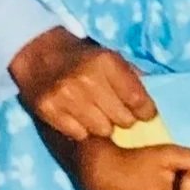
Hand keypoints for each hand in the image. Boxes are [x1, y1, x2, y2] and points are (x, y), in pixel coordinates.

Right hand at [10, 28, 154, 140]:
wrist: (39, 54)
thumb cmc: (83, 57)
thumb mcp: (110, 57)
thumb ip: (132, 78)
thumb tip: (150, 105)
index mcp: (106, 62)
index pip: (138, 100)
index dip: (146, 112)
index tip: (144, 114)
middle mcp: (87, 79)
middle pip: (123, 120)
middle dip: (125, 119)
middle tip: (117, 113)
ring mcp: (66, 96)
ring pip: (103, 131)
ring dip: (104, 126)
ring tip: (98, 115)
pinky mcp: (49, 110)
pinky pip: (80, 135)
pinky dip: (83, 130)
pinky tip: (80, 118)